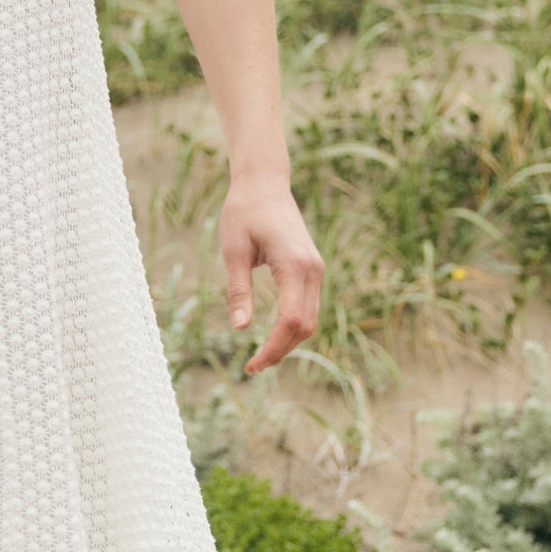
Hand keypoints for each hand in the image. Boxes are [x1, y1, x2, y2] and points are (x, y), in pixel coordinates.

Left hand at [220, 176, 323, 375]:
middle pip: (305, 326)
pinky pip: (308, 307)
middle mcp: (313, 270)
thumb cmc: (244, 212)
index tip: (251, 366)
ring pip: (310, 320)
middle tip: (252, 367)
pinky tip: (273, 336)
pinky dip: (293, 327)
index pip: (291, 321)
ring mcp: (316, 269)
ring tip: (260, 357)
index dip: (273, 348)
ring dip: (289, 342)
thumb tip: (240, 329)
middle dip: (281, 351)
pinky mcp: (312, 269)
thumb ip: (238, 290)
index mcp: (295, 265)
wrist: (265, 184)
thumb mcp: (233, 251)